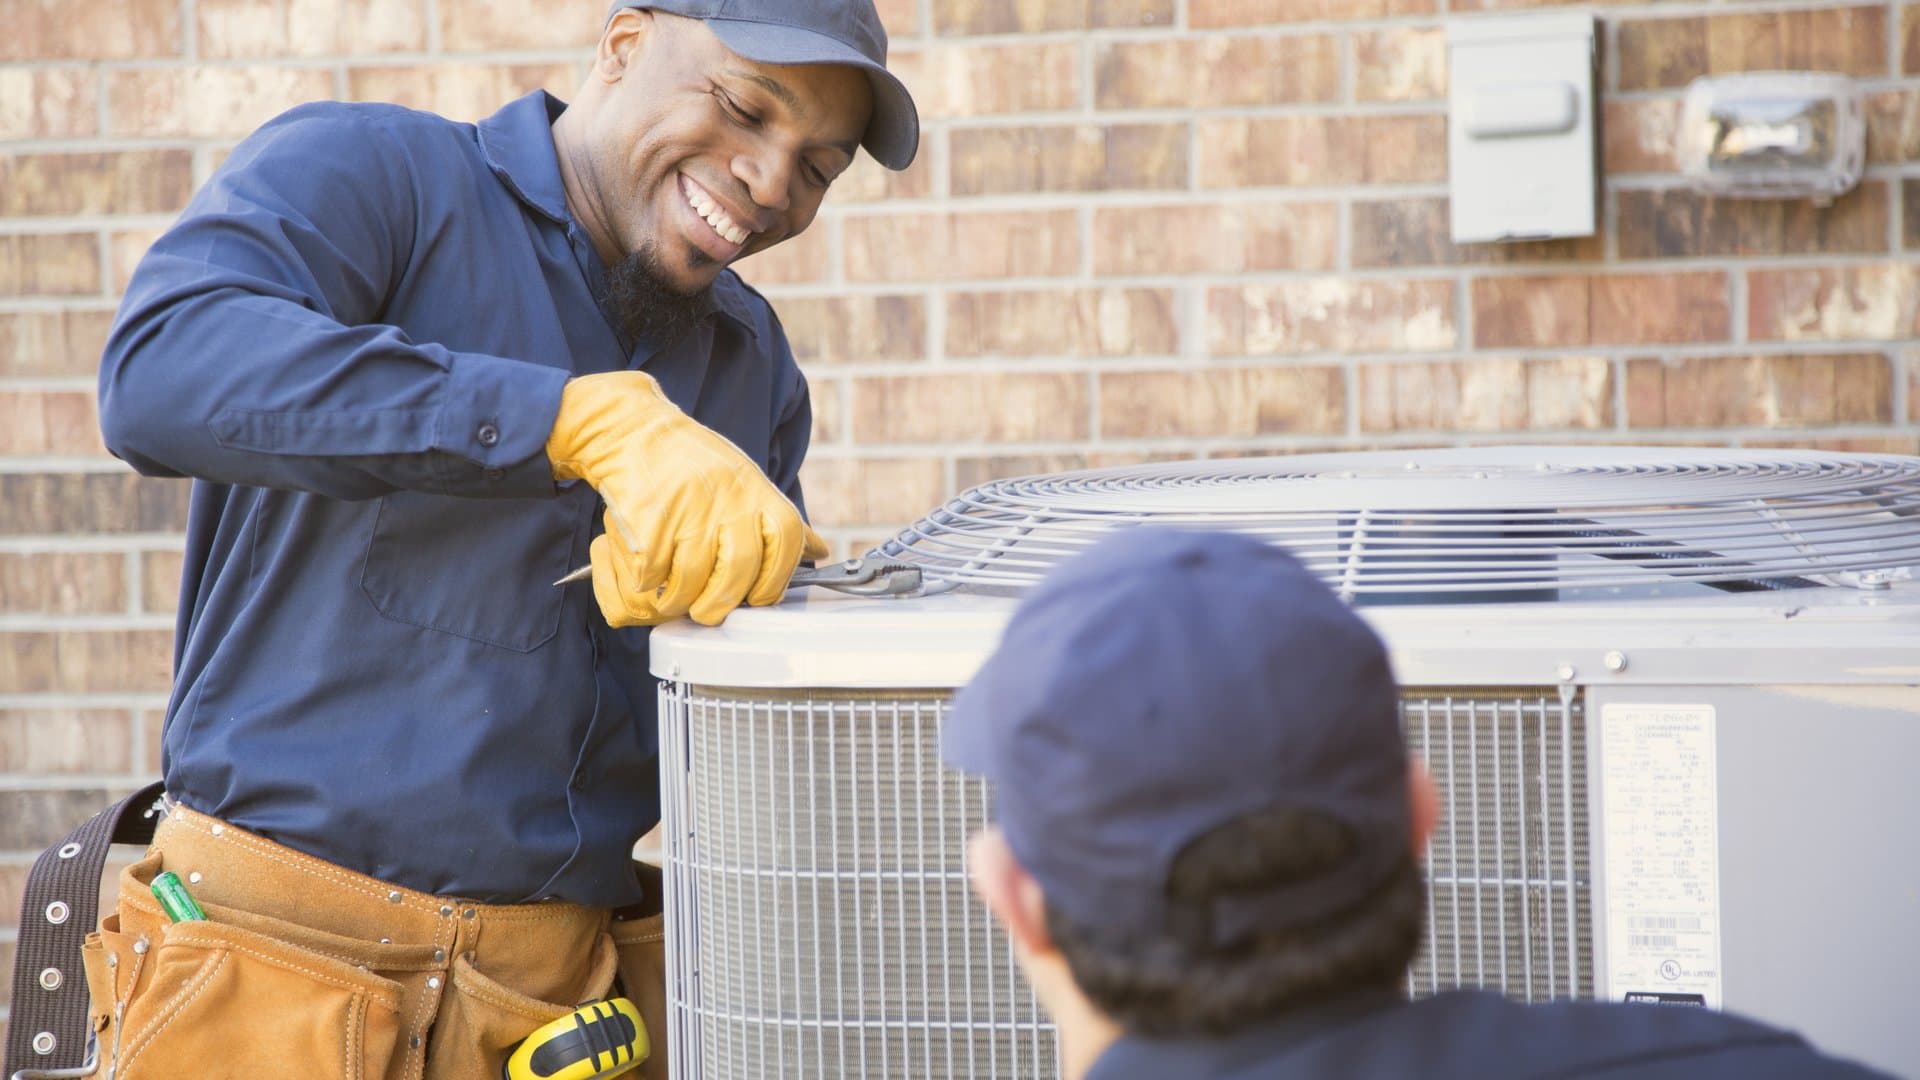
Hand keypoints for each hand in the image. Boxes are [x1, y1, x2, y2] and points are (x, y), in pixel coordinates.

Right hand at [546, 371, 827, 626]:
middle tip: (708, 612)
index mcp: (755, 490)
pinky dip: (646, 581)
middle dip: (722, 602)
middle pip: (739, 569)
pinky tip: (646, 571)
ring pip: (692, 579)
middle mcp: (727, 499)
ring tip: (672, 598)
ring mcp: (687, 508)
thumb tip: (819, 550)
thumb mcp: (744, 481)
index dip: (777, 578)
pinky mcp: (649, 519)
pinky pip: (652, 572)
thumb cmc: (691, 463)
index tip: (759, 597)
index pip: (787, 540)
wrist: (633, 430)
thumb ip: (777, 520)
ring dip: (680, 599)